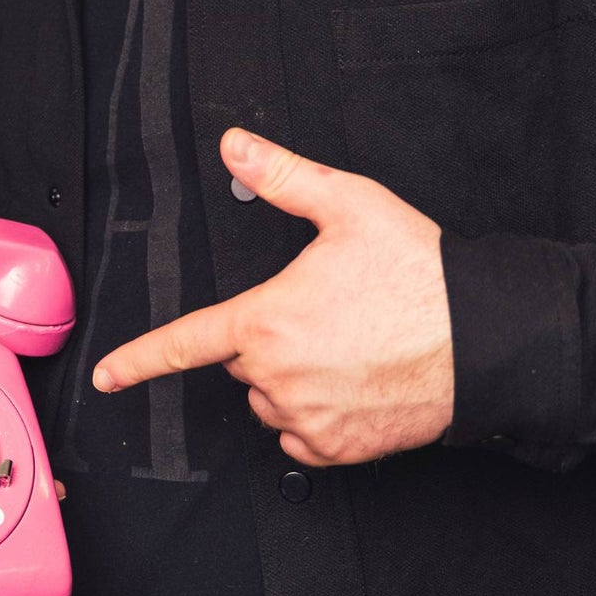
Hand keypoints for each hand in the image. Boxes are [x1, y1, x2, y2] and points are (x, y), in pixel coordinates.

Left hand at [92, 128, 453, 466]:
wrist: (488, 339)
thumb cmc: (421, 274)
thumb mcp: (347, 203)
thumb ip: (281, 175)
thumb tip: (237, 147)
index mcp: (267, 321)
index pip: (184, 343)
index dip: (138, 360)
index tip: (107, 376)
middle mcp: (280, 377)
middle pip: (242, 358)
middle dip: (265, 336)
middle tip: (319, 310)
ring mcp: (311, 418)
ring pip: (270, 397)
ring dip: (288, 377)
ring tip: (343, 345)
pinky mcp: (343, 449)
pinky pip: (301, 438)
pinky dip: (313, 416)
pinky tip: (348, 384)